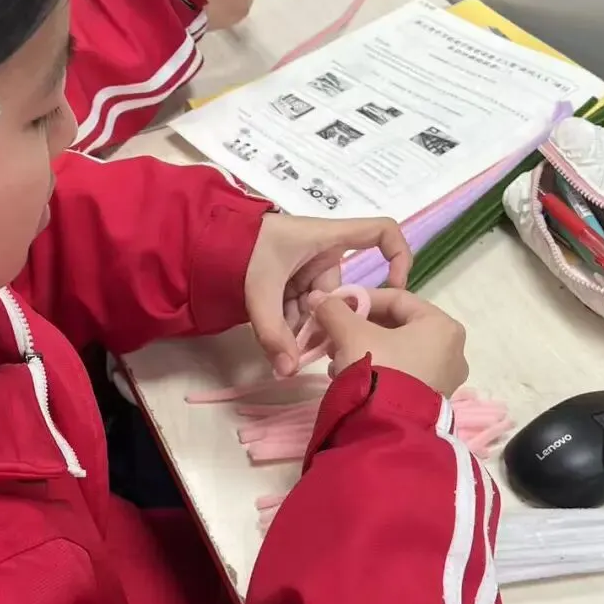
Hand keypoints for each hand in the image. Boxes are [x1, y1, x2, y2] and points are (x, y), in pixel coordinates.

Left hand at [244, 213, 411, 375]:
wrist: (205, 242)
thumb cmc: (240, 249)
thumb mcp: (260, 289)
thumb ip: (273, 332)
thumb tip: (290, 371)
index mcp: (328, 238)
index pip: (382, 232)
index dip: (399, 256)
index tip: (394, 289)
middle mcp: (323, 252)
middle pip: (341, 292)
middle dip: (322, 322)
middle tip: (303, 348)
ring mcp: (307, 267)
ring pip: (318, 306)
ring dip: (300, 326)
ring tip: (280, 341)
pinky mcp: (291, 280)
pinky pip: (301, 307)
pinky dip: (289, 322)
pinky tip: (274, 335)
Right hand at [312, 288, 467, 396]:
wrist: (388, 427)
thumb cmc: (379, 369)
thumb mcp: (352, 335)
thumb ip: (335, 311)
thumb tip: (317, 297)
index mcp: (442, 325)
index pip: (397, 299)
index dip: (361, 299)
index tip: (335, 306)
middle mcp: (452, 349)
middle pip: (397, 326)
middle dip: (359, 328)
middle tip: (333, 334)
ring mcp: (445, 377)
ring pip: (398, 351)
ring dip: (363, 349)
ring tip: (336, 359)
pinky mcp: (432, 399)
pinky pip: (402, 372)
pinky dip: (377, 368)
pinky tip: (350, 376)